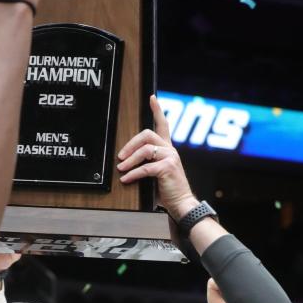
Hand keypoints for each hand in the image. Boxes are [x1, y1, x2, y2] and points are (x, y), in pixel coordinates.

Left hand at [117, 95, 197, 219]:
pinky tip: (126, 179)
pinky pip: (145, 168)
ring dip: (129, 160)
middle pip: (147, 134)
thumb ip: (148, 163)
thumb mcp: (158, 173)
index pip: (163, 125)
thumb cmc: (169, 191)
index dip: (158, 110)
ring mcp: (170, 158)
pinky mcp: (167, 168)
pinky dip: (133, 174)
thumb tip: (126, 162)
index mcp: (168, 149)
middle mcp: (171, 150)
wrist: (182, 204)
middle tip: (121, 156)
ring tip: (121, 168)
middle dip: (131, 144)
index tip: (152, 98)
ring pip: (145, 150)